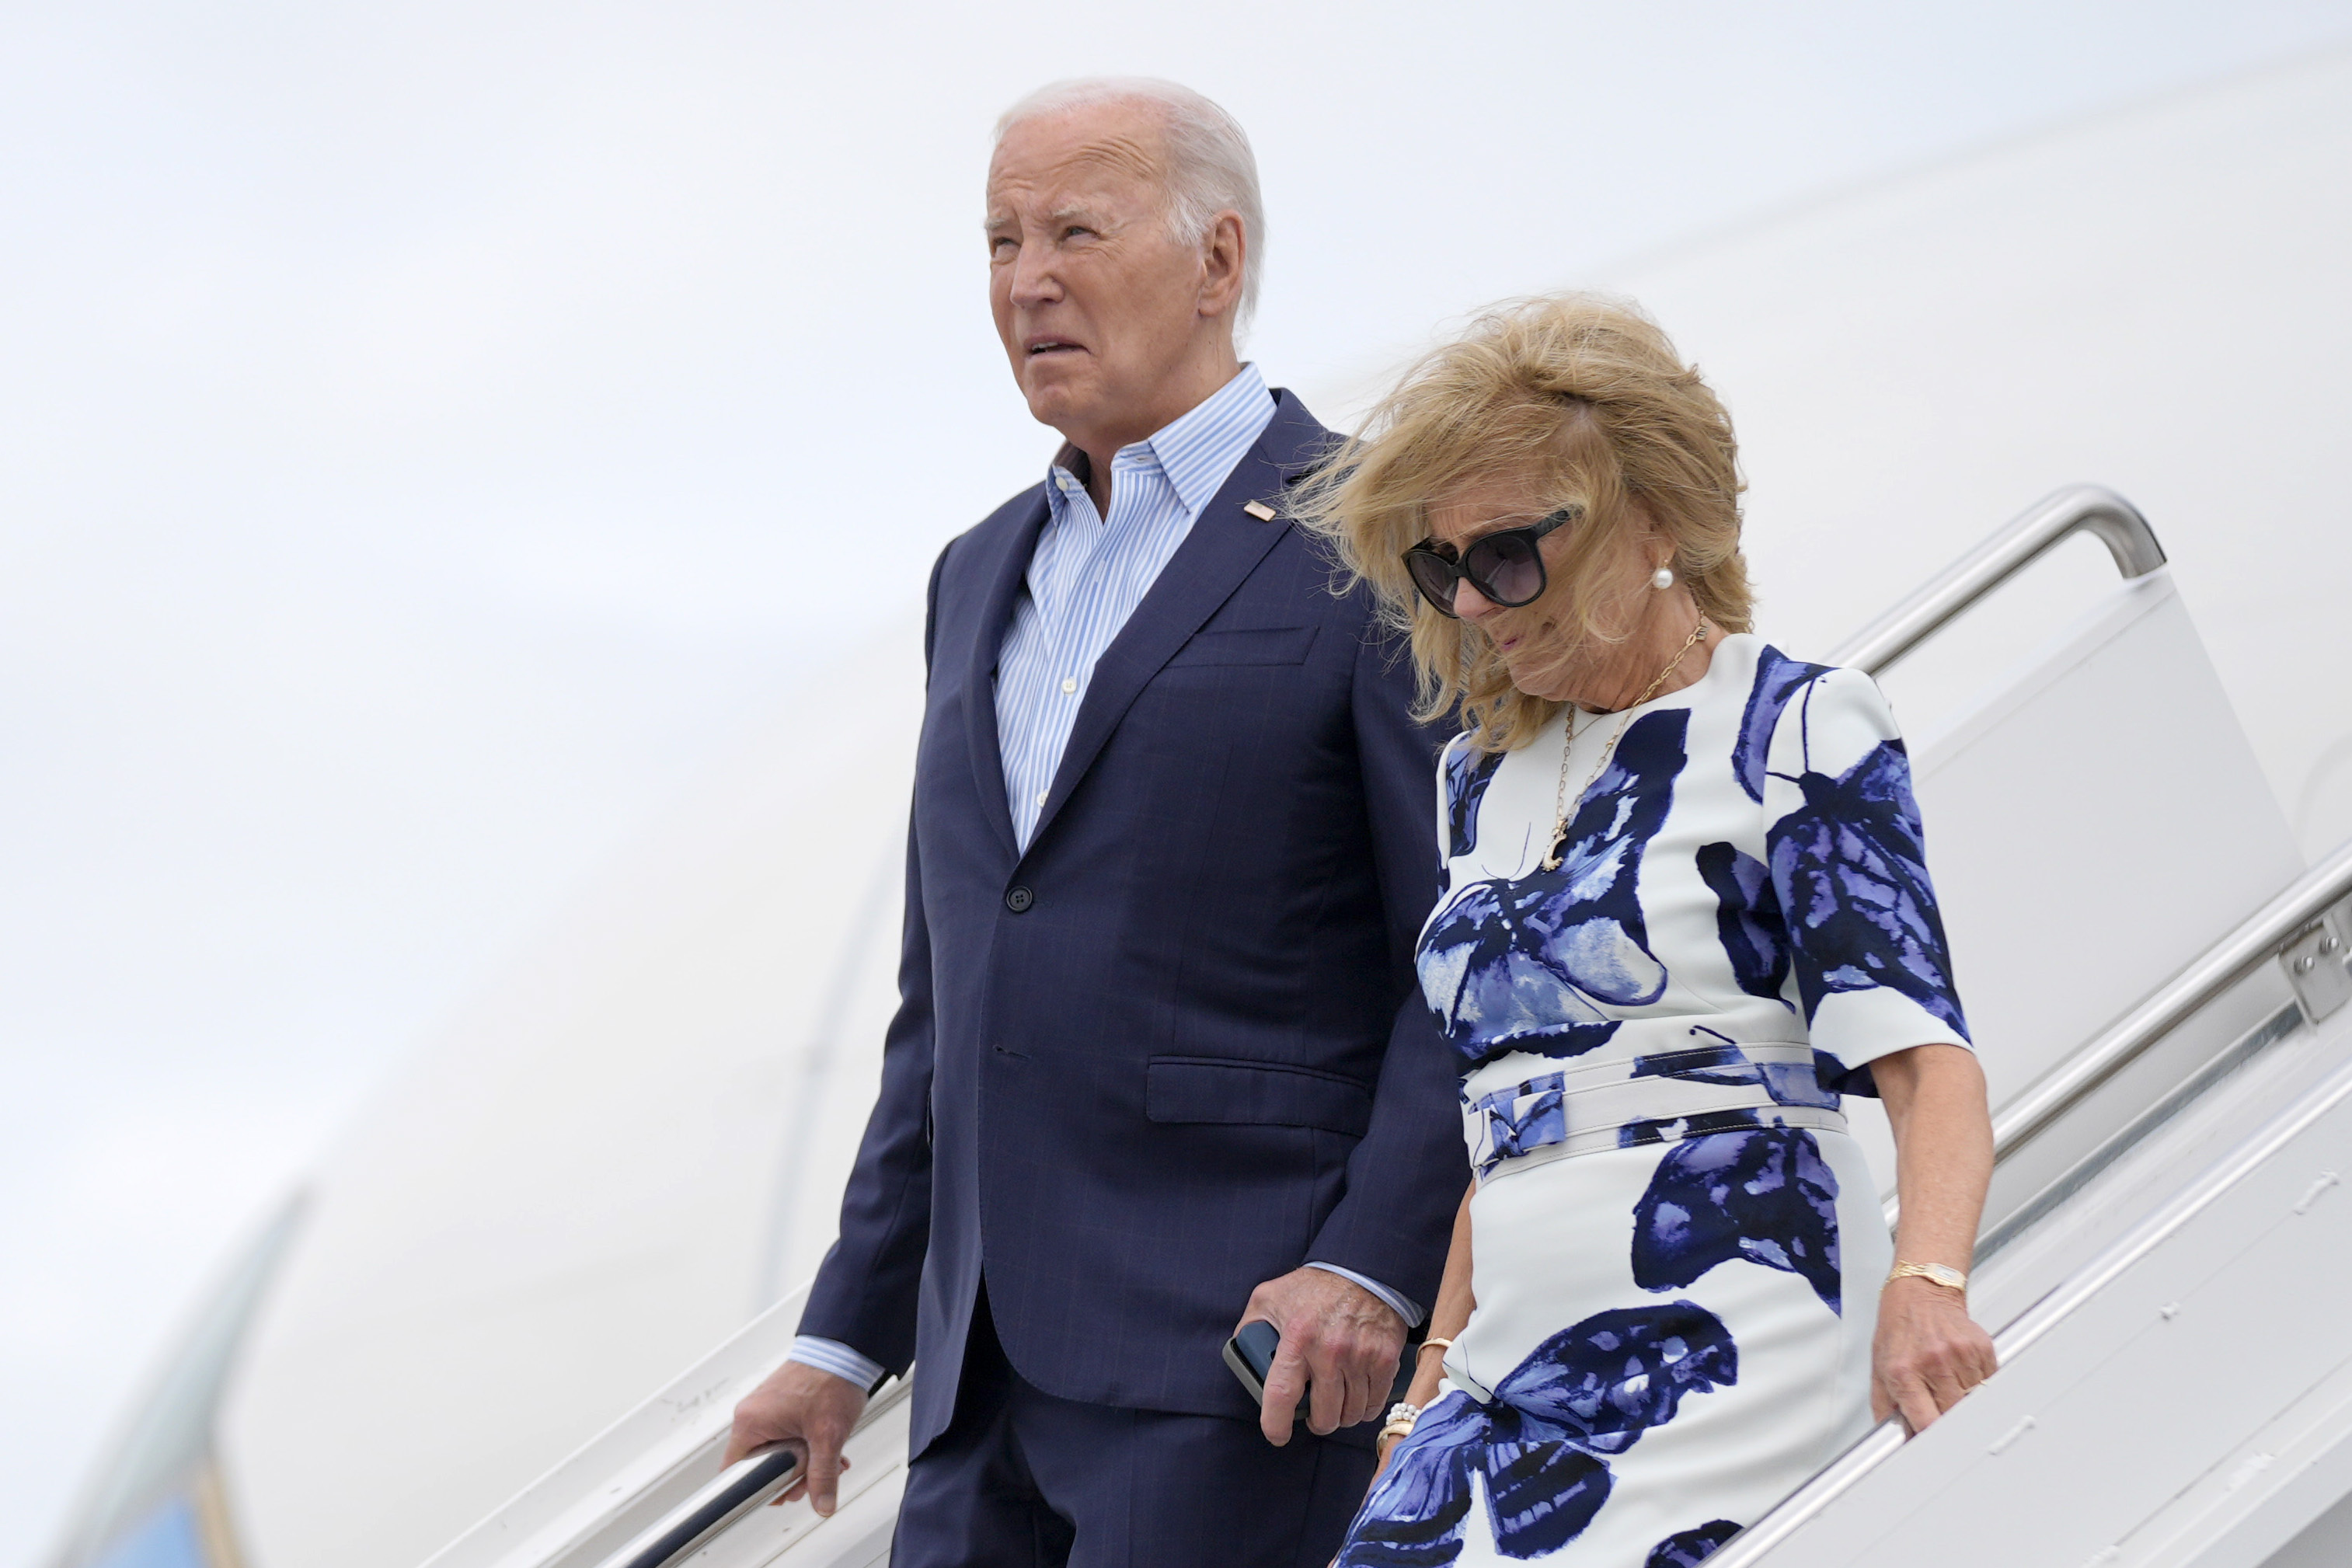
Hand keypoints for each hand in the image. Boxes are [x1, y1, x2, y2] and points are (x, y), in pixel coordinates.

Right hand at [723, 1359, 868, 1515]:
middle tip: (815, 1479)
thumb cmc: (830, 1380)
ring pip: (778, 1453)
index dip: (759, 1489)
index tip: (782, 1493)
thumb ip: (822, 1475)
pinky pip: (785, 1437)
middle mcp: (752, 1416)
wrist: (843, 1349)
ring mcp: (765, 1410)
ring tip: (831, 1461)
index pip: (735, 1472)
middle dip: (792, 1476)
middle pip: (760, 1466)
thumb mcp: (828, 1436)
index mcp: (750, 1423)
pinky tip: (829, 1450)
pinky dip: (807, 1446)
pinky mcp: (780, 1406)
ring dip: (805, 1462)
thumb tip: (822, 1505)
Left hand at [1236, 1267, 1405, 1444]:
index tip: (1277, 1435)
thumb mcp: (1270, 1296)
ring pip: (1350, 1414)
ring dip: (1341, 1418)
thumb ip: (1251, 1324)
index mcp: (1297, 1338)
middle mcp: (1330, 1352)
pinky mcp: (1385, 1359)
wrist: (1362, 1267)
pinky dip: (1365, 1409)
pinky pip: (1375, 1403)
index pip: (1281, 1396)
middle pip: (1324, 1415)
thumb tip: (1240, 1348)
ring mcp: (1361, 1358)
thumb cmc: (1314, 1285)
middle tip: (1312, 1416)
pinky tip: (1356, 1400)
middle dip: (1316, 1423)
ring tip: (1334, 1407)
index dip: (1276, 1424)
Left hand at [1872, 1277, 1995, 1432]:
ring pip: (1974, 1402)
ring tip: (1948, 1385)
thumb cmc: (1898, 1330)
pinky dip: (1978, 1385)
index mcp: (1904, 1372)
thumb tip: (1893, 1441)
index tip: (1935, 1446)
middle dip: (1949, 1422)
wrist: (1919, 1293)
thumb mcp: (1880, 1369)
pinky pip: (1987, 1383)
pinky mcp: (1980, 1348)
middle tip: (1943, 1414)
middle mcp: (1932, 1363)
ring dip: (1965, 1403)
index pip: (1927, 1422)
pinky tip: (1961, 1371)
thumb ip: (1886, 1409)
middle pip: (1954, 1416)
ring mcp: (1959, 1355)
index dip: (1933, 1440)